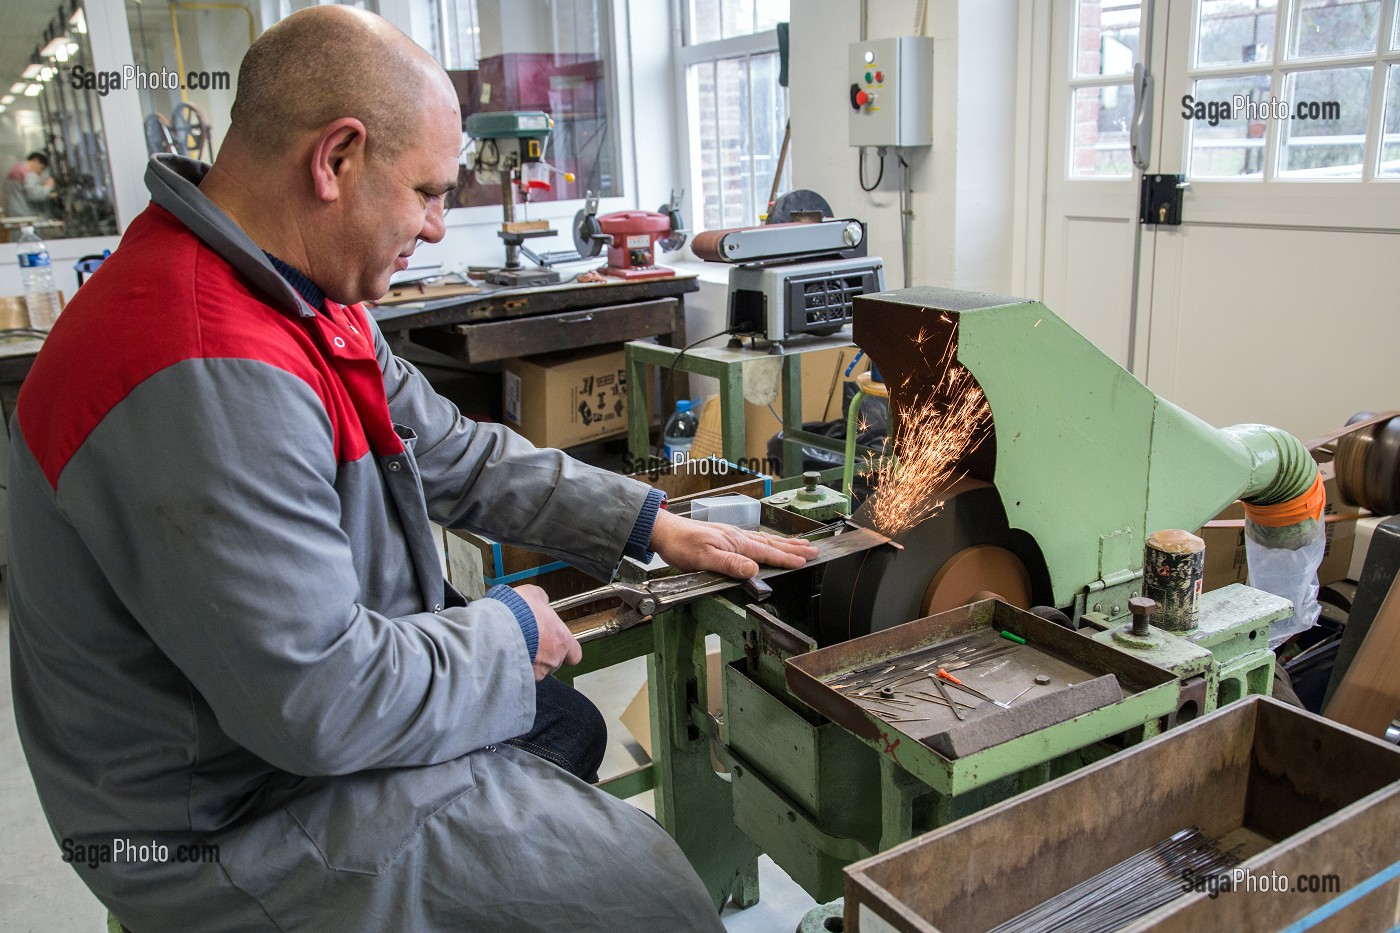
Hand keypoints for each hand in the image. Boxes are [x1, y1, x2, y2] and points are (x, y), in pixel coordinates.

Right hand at [513, 584, 581, 680]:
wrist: (497, 628)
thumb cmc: (517, 613)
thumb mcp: (534, 595)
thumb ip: (542, 601)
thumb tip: (541, 601)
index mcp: (562, 639)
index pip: (575, 654)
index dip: (567, 651)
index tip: (560, 645)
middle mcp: (553, 659)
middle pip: (553, 662)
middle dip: (543, 654)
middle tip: (530, 641)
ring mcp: (537, 672)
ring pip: (536, 670)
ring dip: (528, 661)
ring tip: (515, 647)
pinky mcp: (521, 678)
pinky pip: (521, 675)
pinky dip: (515, 667)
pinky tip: (506, 655)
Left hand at [648, 508, 818, 578]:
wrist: (665, 531)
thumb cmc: (681, 545)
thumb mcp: (704, 558)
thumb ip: (730, 564)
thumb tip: (754, 569)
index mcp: (736, 543)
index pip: (767, 553)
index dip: (787, 558)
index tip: (805, 561)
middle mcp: (738, 537)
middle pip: (772, 544)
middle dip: (794, 548)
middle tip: (814, 551)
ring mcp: (733, 536)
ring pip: (766, 540)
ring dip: (785, 544)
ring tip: (802, 545)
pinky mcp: (727, 536)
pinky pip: (756, 539)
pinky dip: (770, 541)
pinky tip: (770, 543)